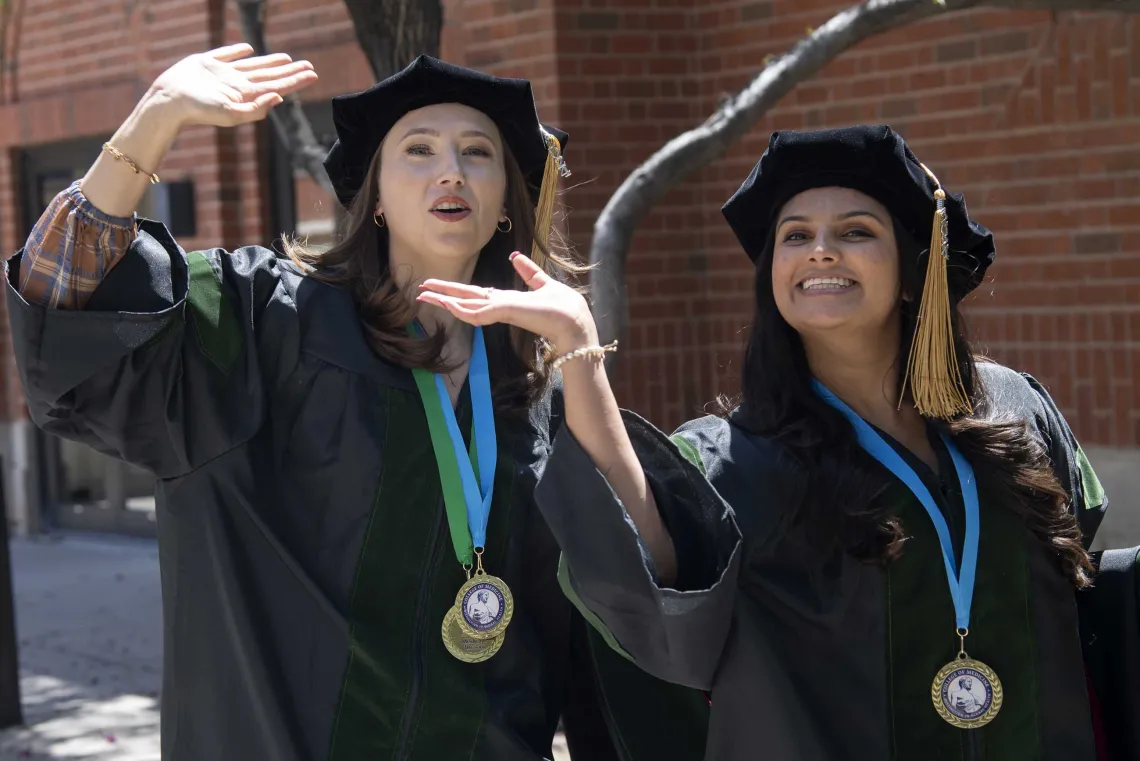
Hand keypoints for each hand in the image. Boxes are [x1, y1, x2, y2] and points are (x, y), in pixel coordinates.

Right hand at [148, 44, 317, 128]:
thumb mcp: (230, 114)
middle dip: (290, 71)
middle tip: (308, 65)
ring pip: (253, 65)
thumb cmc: (198, 110)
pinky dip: (238, 51)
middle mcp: (238, 85)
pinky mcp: (206, 63)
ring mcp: (223, 74)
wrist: (168, 101)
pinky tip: (248, 49)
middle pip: (270, 76)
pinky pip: (227, 54)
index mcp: (246, 96)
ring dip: (270, 62)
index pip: (277, 86)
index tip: (313, 74)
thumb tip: (280, 98)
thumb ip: (256, 109)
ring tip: (287, 58)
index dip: (296, 80)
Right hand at [416, 253, 598, 353]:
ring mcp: (503, 312)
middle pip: (466, 299)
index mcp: (507, 300)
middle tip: (420, 292)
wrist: (575, 323)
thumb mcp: (543, 283)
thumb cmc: (563, 309)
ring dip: (446, 301)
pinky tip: (449, 305)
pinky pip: (480, 313)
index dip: (455, 290)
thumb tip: (514, 255)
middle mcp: (501, 307)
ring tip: (425, 296)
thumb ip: (528, 272)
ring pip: (468, 307)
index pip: (476, 294)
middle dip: (443, 295)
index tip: (437, 287)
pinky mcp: (508, 314)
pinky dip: (463, 309)